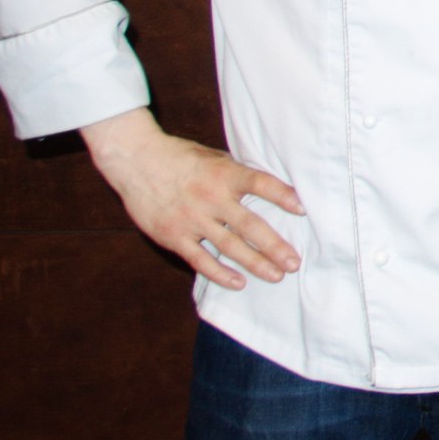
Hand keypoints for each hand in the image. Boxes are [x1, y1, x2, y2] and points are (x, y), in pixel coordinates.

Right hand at [82, 107, 302, 289]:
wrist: (135, 160)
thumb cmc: (179, 156)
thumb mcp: (213, 156)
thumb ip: (236, 174)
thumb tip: (266, 189)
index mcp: (224, 174)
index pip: (261, 184)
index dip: (283, 196)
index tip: (303, 209)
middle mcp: (211, 198)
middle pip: (250, 225)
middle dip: (275, 246)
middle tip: (294, 262)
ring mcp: (192, 219)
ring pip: (229, 247)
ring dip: (255, 263)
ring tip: (277, 275)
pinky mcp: (174, 236)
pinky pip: (201, 259)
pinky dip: (220, 273)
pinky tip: (239, 282)